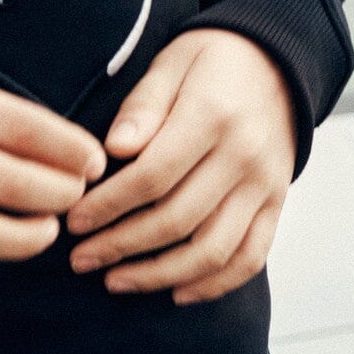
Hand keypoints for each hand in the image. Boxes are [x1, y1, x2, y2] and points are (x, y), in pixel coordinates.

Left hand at [65, 29, 296, 304]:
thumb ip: (142, 107)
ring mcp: (265, 186)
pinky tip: (176, 293)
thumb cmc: (212, 60)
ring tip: (115, 281)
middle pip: (176, 219)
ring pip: (212, 250)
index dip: (108, 205)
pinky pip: (249, 258)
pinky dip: (213, 284)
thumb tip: (113, 150)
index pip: (152, 176)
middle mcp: (243, 157)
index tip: (74, 222)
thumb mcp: (171, 63)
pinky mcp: (277, 205)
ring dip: (159, 274)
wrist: (279, 61)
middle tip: (81, 259)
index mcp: (212, 117)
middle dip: (121, 245)